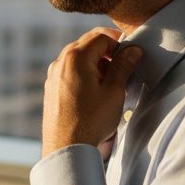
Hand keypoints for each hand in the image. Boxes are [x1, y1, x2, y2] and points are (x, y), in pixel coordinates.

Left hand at [41, 27, 143, 157]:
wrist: (66, 148)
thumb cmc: (90, 121)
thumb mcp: (114, 91)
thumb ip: (123, 66)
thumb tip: (133, 50)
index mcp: (75, 57)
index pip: (101, 37)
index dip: (119, 44)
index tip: (130, 57)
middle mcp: (59, 62)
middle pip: (87, 45)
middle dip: (107, 53)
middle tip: (123, 69)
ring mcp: (53, 76)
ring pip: (78, 59)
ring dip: (96, 64)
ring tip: (110, 84)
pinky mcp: (51, 89)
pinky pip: (69, 72)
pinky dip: (84, 75)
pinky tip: (95, 93)